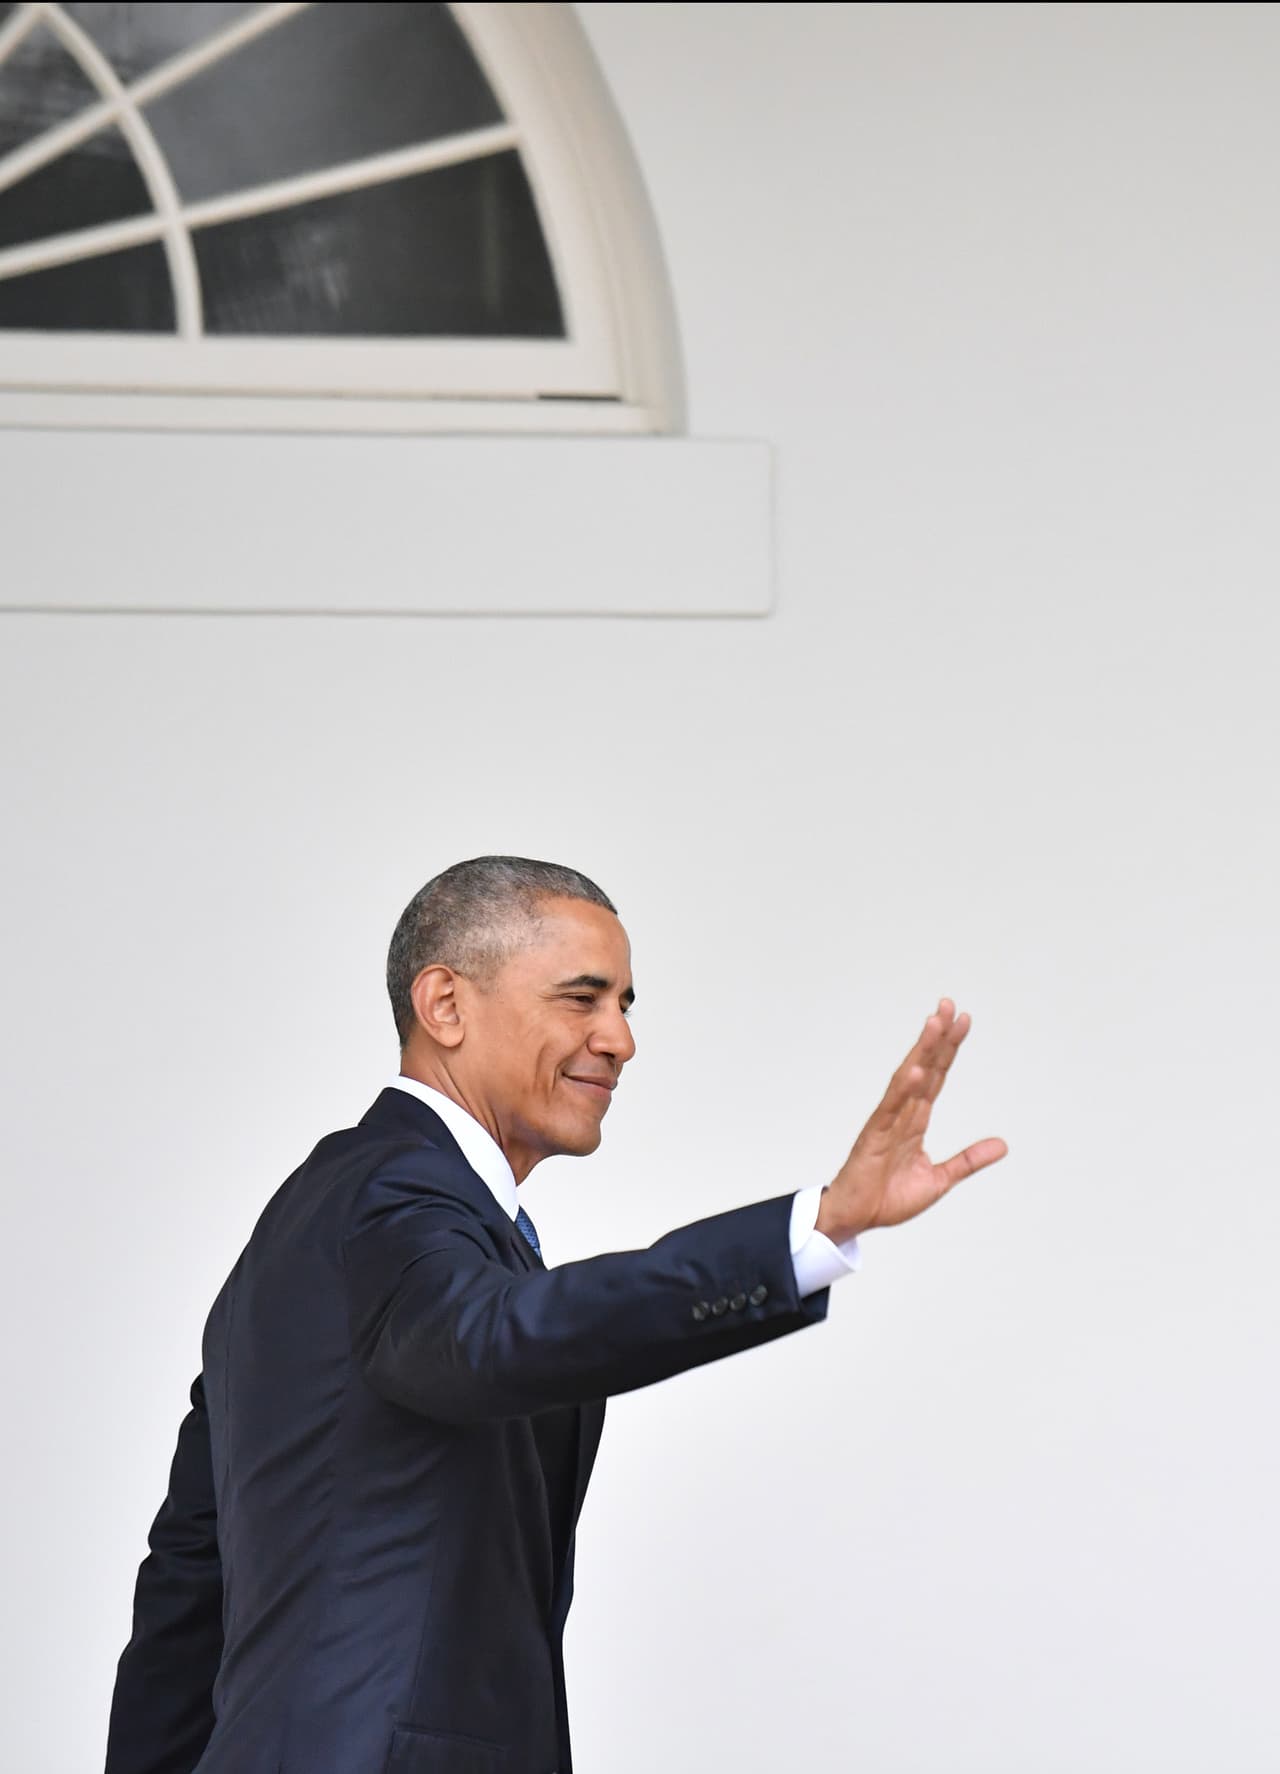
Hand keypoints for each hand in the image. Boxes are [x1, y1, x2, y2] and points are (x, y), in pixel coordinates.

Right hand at [816, 999, 1007, 1241]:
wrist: (857, 1219)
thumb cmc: (888, 1198)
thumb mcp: (939, 1179)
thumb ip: (968, 1160)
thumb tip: (1002, 1145)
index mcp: (916, 1120)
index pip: (937, 1076)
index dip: (949, 1049)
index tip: (962, 1021)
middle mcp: (902, 1113)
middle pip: (924, 1067)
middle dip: (938, 1037)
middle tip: (949, 1006)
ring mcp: (886, 1121)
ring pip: (908, 1078)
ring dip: (922, 1051)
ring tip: (934, 1023)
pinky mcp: (873, 1136)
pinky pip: (890, 1108)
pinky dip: (903, 1089)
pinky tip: (915, 1070)